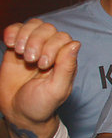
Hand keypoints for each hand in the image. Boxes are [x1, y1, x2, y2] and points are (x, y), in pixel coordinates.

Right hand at [0, 20, 78, 137]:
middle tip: (30, 60)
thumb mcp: (57, 90)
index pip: (63, 38)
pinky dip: (12, 32)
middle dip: (37, 41)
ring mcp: (34, 47)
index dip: (52, 47)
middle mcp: (51, 50)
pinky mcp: (17, 48)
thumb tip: (75, 44)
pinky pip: (16, 29)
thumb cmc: (41, 104)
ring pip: (34, 25)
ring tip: (20, 53)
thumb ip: (66, 67)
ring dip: (25, 35)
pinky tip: (11, 45)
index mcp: (65, 59)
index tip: (43, 66)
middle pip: (48, 29)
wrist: (18, 112)